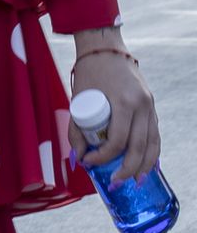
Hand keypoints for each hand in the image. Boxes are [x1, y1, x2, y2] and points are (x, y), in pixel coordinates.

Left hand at [71, 47, 160, 183]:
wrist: (105, 49)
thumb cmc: (88, 74)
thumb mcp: (77, 101)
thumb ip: (76, 131)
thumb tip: (80, 158)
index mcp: (123, 102)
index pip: (117, 141)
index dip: (103, 157)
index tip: (89, 161)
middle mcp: (141, 105)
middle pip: (138, 147)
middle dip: (126, 169)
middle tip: (115, 183)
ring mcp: (149, 105)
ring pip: (153, 143)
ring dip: (145, 166)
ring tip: (135, 181)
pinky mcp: (151, 105)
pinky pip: (155, 134)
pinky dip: (152, 151)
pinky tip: (147, 165)